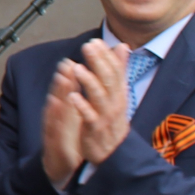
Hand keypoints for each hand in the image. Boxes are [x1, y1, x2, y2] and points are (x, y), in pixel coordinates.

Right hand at [41, 61, 86, 186]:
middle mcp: (58, 116)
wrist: (58, 166)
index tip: (77, 58)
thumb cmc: (67, 140)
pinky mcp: (52, 139)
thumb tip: (81, 80)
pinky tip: (54, 103)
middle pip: (60, 95)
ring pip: (55, 107)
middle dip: (64, 78)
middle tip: (67, 62)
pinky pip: (52, 125)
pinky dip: (53, 114)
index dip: (74, 74)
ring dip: (58, 92)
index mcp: (66, 111)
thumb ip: (76, 101)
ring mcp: (54, 127)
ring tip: (62, 78)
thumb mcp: (74, 118)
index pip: (70, 90)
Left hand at [73, 40, 132, 166]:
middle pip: (108, 80)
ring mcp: (106, 117)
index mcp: (119, 93)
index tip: (96, 41)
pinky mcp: (95, 130)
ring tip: (78, 68)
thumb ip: (118, 70)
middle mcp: (115, 103)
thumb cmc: (113, 120)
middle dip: (98, 62)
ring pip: (99, 97)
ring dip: (89, 82)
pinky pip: (89, 117)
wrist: (116, 153)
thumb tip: (123, 46)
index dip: (106, 56)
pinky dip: (82, 106)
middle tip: (88, 46)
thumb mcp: (118, 94)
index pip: (115, 71)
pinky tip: (72, 96)